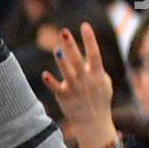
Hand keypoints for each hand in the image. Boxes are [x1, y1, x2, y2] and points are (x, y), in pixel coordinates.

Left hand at [41, 23, 116, 147]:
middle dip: (71, 45)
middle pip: (78, 59)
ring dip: (62, 61)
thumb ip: (97, 69)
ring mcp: (75, 88)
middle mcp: (86, 79)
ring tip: (57, 49)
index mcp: (97, 74)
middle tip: (64, 31)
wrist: (94, 122)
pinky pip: (56, 88)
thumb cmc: (99, 99)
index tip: (85, 26)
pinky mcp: (65, 96)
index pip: (94, 53)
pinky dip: (51, 82)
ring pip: (67, 72)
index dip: (90, 39)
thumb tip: (92, 54)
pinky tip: (44, 75)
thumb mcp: (104, 82)